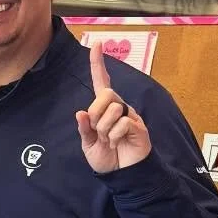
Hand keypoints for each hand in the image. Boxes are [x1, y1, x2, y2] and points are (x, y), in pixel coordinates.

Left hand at [77, 43, 150, 173]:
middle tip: (98, 131)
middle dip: (96, 113)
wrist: (122, 173)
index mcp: (103, 108)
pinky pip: (122, 123)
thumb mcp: (88, 144)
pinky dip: (115, 136)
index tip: (96, 44)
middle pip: (105, 94)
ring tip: (109, 140)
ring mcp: (129, 115)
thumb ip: (84, 128)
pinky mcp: (138, 125)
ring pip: (113, 109)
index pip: (100, 82)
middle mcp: (117, 107)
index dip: (97, 64)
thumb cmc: (106, 156)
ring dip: (105, 129)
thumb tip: (80, 112)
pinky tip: (118, 143)